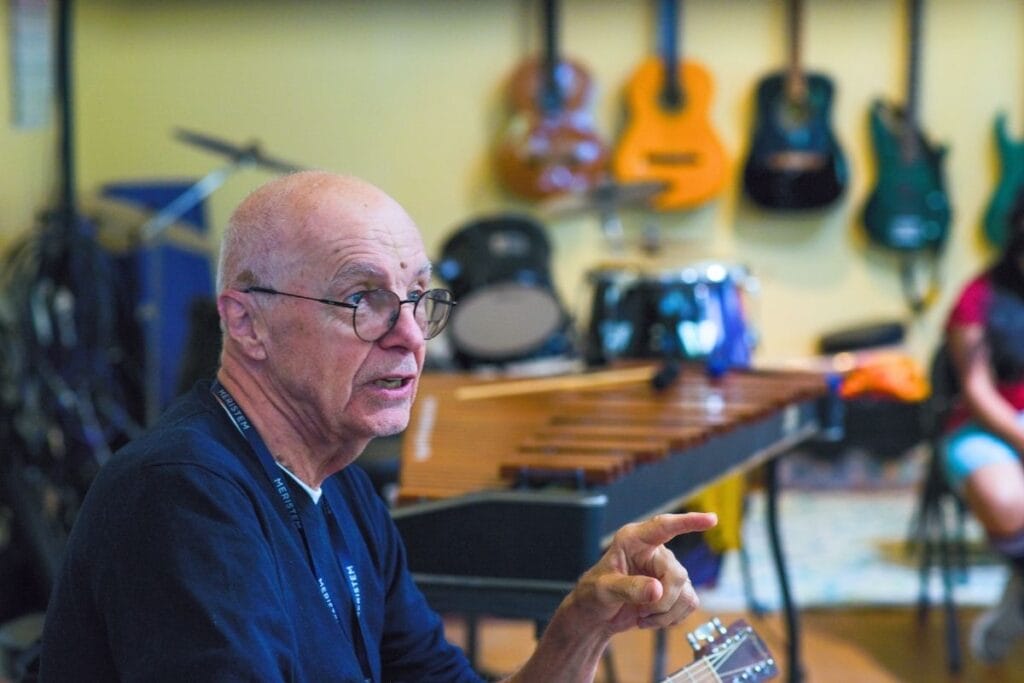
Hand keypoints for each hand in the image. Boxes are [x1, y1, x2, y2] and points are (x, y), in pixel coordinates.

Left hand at [569, 512, 717, 634]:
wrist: (598, 614)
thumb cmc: (594, 593)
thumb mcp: (603, 590)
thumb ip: (629, 588)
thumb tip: (657, 590)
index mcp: (634, 540)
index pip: (663, 526)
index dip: (688, 522)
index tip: (711, 519)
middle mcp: (655, 551)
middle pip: (677, 575)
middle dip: (662, 602)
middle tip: (641, 612)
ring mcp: (668, 570)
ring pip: (686, 594)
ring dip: (665, 614)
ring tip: (642, 615)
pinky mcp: (676, 590)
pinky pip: (689, 605)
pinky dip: (671, 619)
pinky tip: (651, 619)